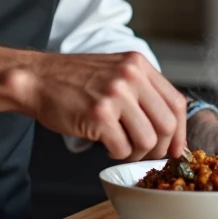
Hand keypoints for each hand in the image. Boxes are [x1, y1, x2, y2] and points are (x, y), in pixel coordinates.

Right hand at [8, 51, 186, 161]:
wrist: (37, 79)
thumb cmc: (73, 80)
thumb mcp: (115, 70)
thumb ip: (142, 89)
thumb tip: (169, 125)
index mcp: (139, 64)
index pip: (177, 102)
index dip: (180, 131)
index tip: (176, 148)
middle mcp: (131, 76)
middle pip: (167, 124)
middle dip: (160, 148)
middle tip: (146, 154)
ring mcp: (115, 94)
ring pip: (147, 140)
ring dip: (137, 153)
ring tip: (122, 147)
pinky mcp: (98, 115)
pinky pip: (122, 148)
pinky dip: (116, 153)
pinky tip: (106, 145)